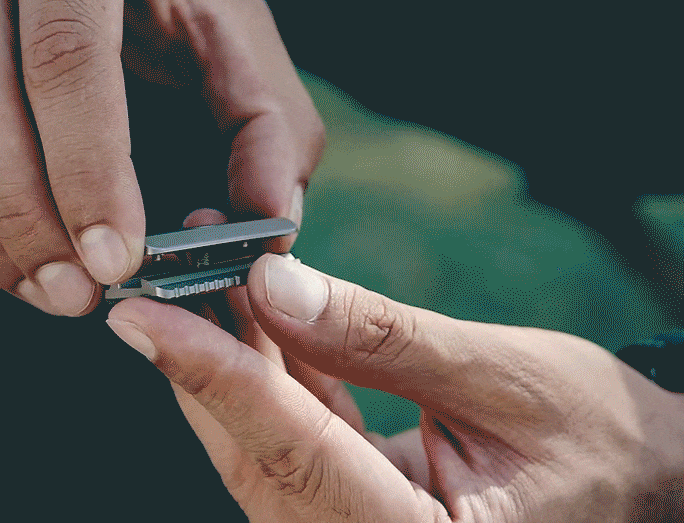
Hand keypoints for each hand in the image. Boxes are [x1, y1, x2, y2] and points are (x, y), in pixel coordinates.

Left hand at [108, 255, 683, 521]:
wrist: (644, 480)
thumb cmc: (597, 435)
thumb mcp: (498, 374)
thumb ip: (380, 337)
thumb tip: (275, 284)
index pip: (293, 455)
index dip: (214, 378)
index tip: (145, 318)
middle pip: (260, 457)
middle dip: (207, 362)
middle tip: (165, 279)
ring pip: (265, 450)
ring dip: (232, 362)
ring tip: (205, 278)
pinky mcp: (357, 509)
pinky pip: (294, 442)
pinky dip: (270, 376)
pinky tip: (253, 314)